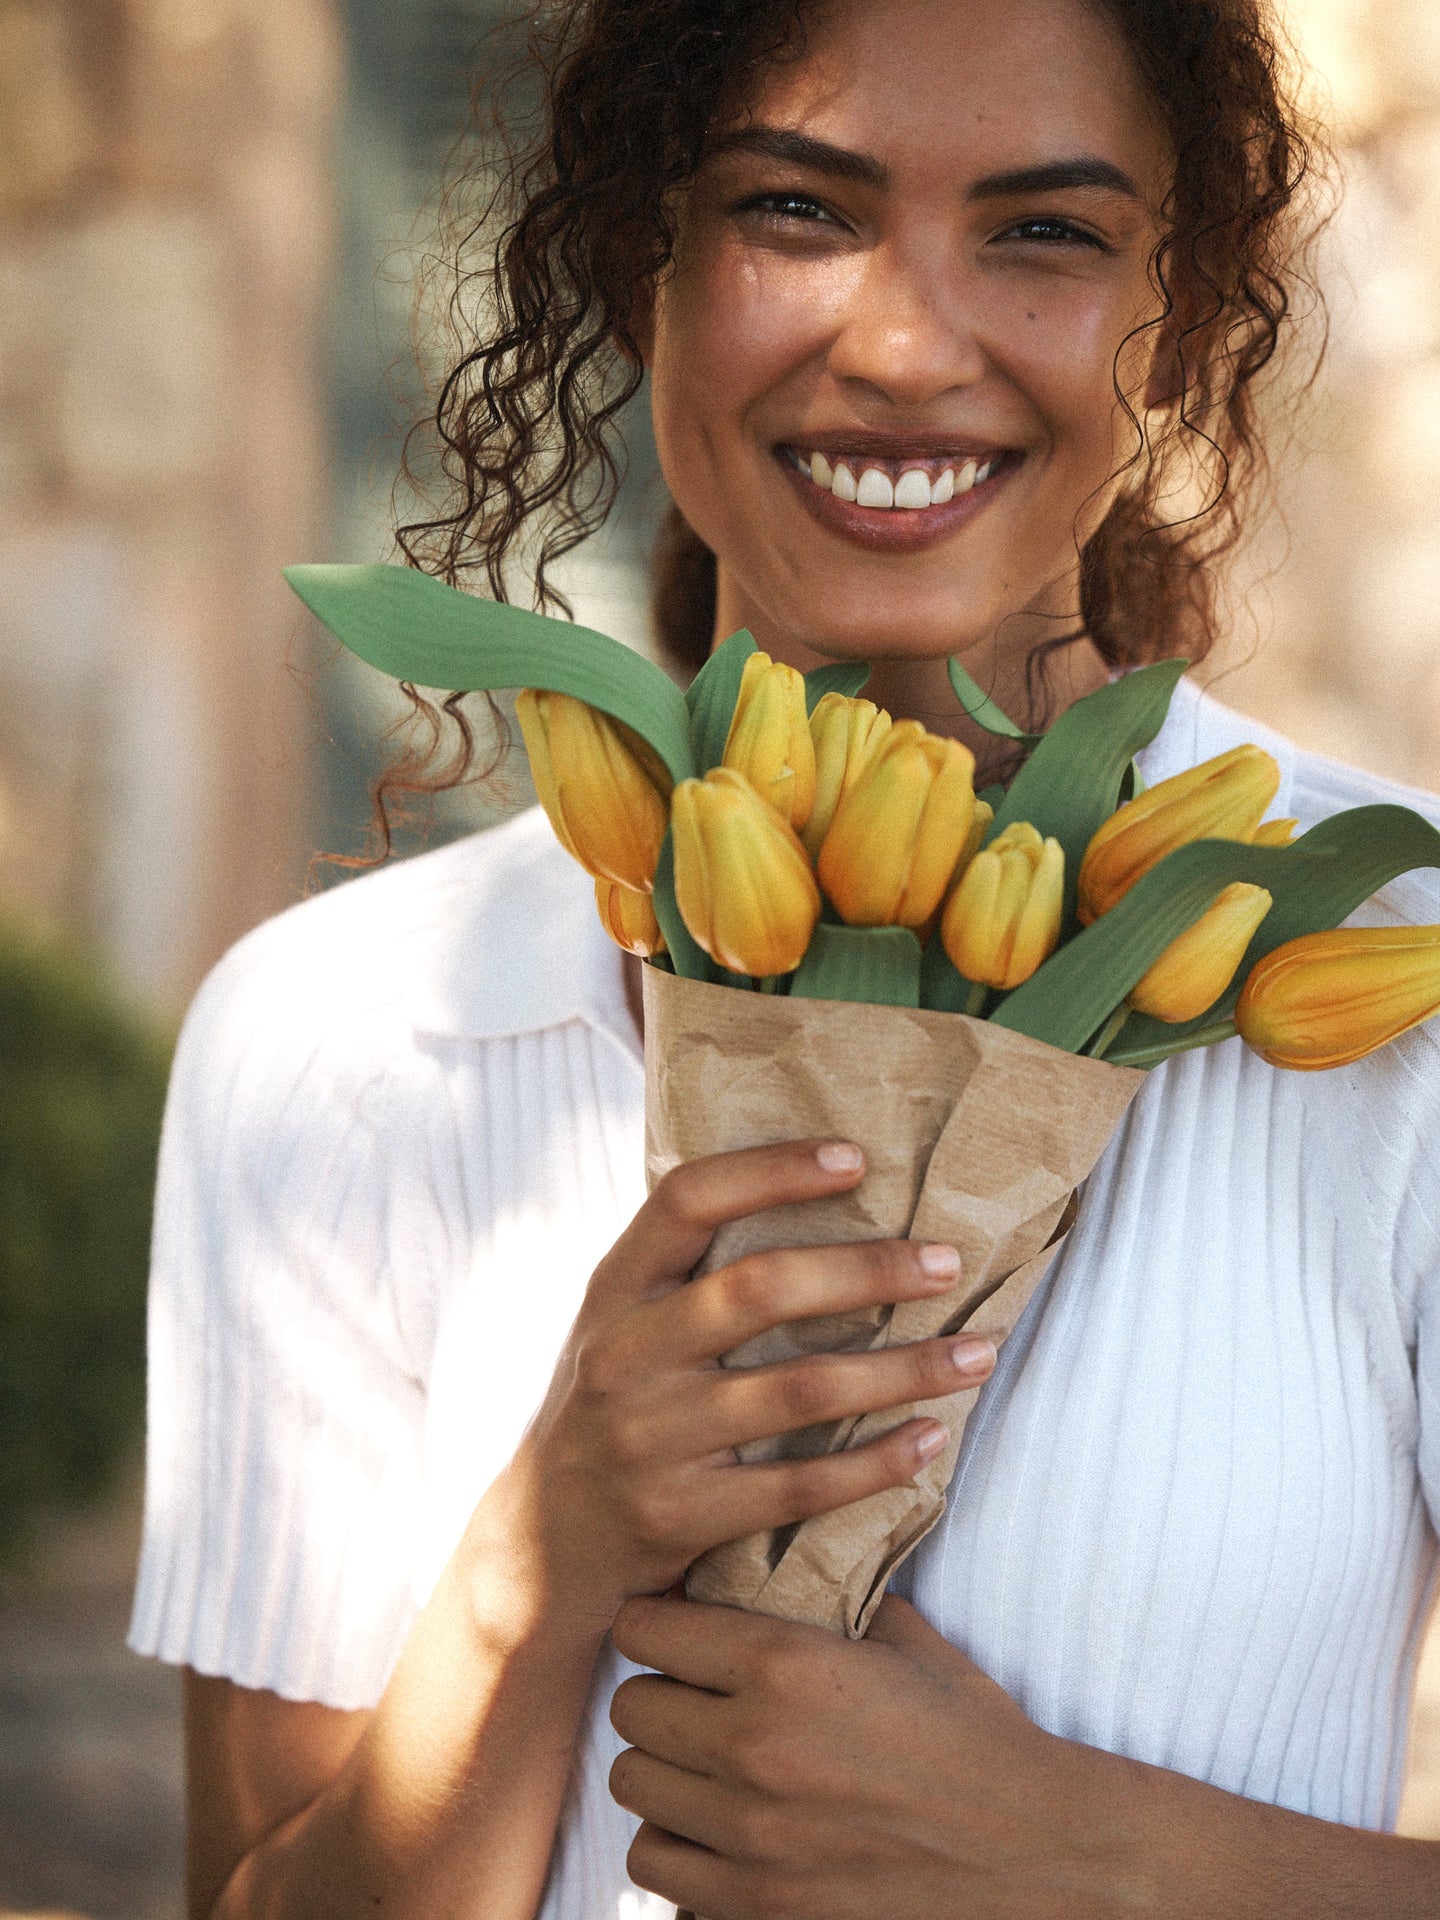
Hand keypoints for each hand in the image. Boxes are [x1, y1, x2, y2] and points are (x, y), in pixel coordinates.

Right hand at [503, 1141, 995, 1625]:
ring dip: (903, 1370)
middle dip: (867, 1270)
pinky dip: (877, 1461)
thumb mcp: (620, 1323)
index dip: (771, 1171)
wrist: (542, 1542)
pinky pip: (800, 1485)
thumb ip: (686, 1270)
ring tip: (977, 1352)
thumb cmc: (613, 1406)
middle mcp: (624, 1354)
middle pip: (760, 1289)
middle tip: (947, 1262)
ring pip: (800, 1389)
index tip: (858, 1158)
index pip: (686, 1199)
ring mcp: (651, 1438)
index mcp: (613, 1289)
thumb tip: (812, 1190)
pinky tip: (931, 1439)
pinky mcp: (680, 1516)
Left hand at [609, 1592, 1149, 1919]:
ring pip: (632, 1784)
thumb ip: (828, 1603)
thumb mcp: (903, 1640)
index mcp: (784, 1665)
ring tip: (702, 1763)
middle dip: (658, 1695)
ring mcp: (750, 1835)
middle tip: (694, 1698)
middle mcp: (753, 1747)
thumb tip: (779, 1567)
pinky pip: (656, 1865)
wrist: (1032, 1849)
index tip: (671, 1630)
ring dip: (662, 1769)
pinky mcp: (758, 1905)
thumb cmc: (973, 1736)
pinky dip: (676, 1842)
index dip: (654, 1625)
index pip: (646, 1630)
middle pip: (630, 1707)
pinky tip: (714, 1826)